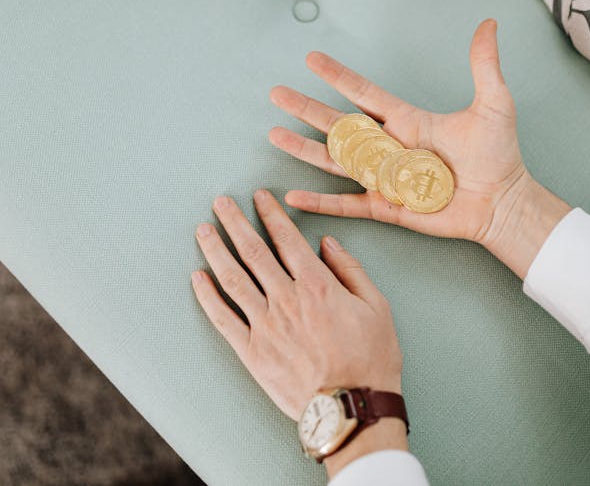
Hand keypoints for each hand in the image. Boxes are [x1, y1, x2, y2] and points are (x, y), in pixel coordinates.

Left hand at [191, 191, 405, 474]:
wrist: (352, 407)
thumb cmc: (370, 358)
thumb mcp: (377, 307)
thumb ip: (351, 270)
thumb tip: (328, 243)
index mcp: (317, 285)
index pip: (286, 239)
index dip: (271, 214)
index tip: (259, 197)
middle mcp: (286, 299)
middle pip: (253, 252)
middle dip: (235, 223)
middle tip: (220, 202)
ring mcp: (265, 325)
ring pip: (232, 279)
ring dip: (215, 251)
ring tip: (202, 230)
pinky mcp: (252, 352)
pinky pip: (222, 318)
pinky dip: (207, 296)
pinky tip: (197, 278)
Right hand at [269, 19, 569, 277]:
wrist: (502, 202)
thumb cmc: (498, 156)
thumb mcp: (492, 104)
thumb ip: (483, 66)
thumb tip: (489, 24)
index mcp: (409, 121)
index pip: (365, 95)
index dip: (339, 77)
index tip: (312, 59)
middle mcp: (391, 148)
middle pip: (340, 125)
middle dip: (307, 109)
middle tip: (277, 94)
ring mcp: (385, 179)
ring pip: (336, 161)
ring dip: (305, 149)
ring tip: (275, 135)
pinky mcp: (387, 207)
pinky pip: (347, 204)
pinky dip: (320, 203)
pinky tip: (293, 197)